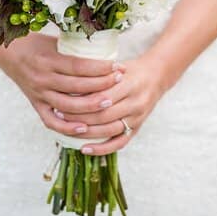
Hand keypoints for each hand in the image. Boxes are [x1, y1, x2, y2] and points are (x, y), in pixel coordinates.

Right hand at [0, 33, 125, 137]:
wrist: (6, 52)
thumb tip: (104, 48)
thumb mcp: (54, 40)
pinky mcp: (35, 104)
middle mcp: (43, 79)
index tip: (117, 66)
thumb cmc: (33, 43)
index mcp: (48, 60)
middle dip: (102, 85)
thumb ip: (75, 48)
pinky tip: (84, 128)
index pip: (79, 66)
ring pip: (68, 106)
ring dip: (90, 107)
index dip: (100, 68)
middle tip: (120, 81)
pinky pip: (51, 121)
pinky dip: (67, 127)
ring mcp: (39, 94)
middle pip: (77, 87)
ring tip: (109, 102)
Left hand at [55, 54, 170, 155]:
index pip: (101, 96)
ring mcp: (137, 118)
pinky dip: (102, 148)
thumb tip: (69, 83)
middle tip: (59, 115)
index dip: (81, 101)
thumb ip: (97, 74)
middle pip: (103, 115)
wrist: (157, 76)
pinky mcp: (137, 128)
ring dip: (87, 132)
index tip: (62, 100)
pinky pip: (119, 143)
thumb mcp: (116, 66)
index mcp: (130, 84)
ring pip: (109, 130)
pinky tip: (84, 149)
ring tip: (68, 130)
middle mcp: (135, 103)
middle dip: (79, 117)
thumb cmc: (130, 69)